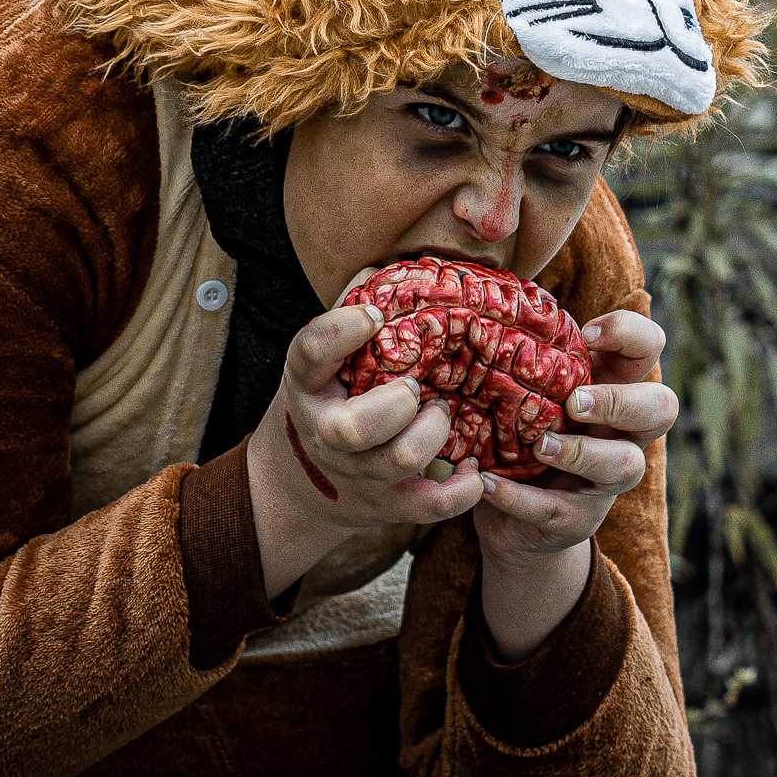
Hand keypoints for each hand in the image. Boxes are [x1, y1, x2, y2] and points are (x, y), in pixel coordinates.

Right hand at [247, 293, 484, 600]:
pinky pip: (426, 507)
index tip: (374, 316)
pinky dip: (460, 493)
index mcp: (308, 380)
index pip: (311, 352)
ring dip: (432, 436)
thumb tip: (382, 269)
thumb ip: (350, 312)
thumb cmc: (331, 393)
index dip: (341, 332)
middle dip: (395, 405)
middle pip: (353, 429)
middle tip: (415, 387)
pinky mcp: (384, 503)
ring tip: (442, 413)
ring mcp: (354, 471)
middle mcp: (325, 430)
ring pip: (396, 462)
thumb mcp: (326, 355)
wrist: (301, 478)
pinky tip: (474, 469)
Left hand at [472, 307, 677, 658]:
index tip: (587, 333)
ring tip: (540, 447)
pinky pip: (558, 509)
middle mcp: (623, 432)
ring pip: (627, 465)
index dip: (630, 333)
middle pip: (662, 406)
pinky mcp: (576, 520)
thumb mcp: (529, 389)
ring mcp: (606, 481)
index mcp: (612, 386)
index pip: (650, 346)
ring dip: (583, 453)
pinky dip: (520, 498)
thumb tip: (486, 293)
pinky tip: (486, 483)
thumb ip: (525, 352)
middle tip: (575, 402)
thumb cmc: (520, 429)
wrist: (513, 518)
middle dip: (621, 400)